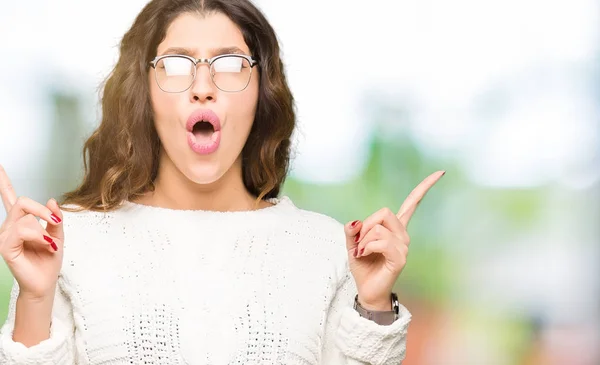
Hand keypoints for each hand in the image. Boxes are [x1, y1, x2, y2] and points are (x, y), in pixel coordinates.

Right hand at [0, 165, 63, 299]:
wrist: (46, 283)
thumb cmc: (49, 260)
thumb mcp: (59, 235)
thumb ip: (55, 218)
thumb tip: (51, 200)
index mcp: (20, 221)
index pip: (9, 197)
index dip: (3, 181)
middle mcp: (9, 226)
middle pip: (22, 201)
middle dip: (42, 211)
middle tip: (56, 223)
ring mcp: (4, 236)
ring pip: (26, 218)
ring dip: (44, 231)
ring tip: (50, 245)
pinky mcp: (5, 246)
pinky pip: (22, 230)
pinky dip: (39, 237)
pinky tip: (46, 246)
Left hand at [344, 171, 444, 309]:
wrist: (366, 291)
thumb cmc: (363, 266)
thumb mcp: (351, 244)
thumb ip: (351, 231)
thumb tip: (354, 223)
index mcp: (394, 228)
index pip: (412, 203)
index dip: (424, 188)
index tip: (441, 172)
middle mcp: (403, 235)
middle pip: (385, 212)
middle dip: (366, 225)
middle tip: (360, 242)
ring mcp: (404, 247)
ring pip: (379, 228)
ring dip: (364, 240)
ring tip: (362, 252)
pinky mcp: (400, 258)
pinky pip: (381, 242)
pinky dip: (367, 247)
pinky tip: (365, 255)